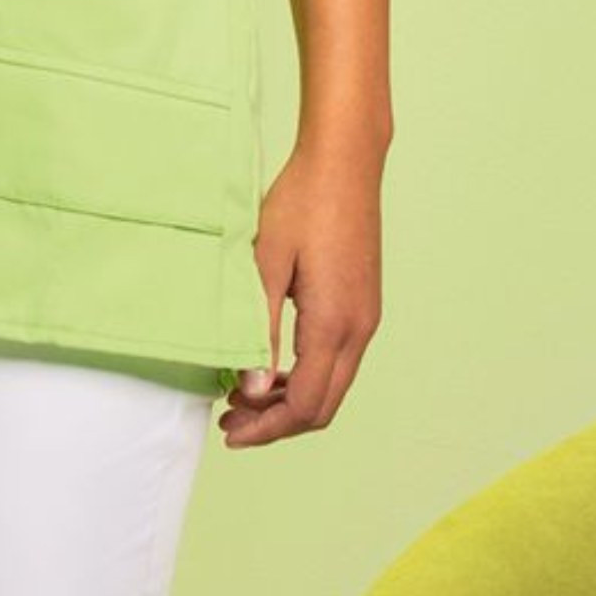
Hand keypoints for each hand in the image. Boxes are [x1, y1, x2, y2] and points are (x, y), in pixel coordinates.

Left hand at [219, 142, 384, 447]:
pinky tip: (272, 368)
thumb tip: (250, 391)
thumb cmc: (301, 204)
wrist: (345, 164)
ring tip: (243, 397)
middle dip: (276, 424)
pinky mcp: (363, 307)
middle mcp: (359, 329)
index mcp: (333, 323)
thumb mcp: (265, 266)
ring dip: (290, 402)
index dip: (266, 428)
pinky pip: (338, 362)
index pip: (304, 404)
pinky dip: (305, 377)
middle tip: (229, 422)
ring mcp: (366, 318)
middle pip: (323, 407)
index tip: (229, 431)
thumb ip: (259, 333)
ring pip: (332, 387)